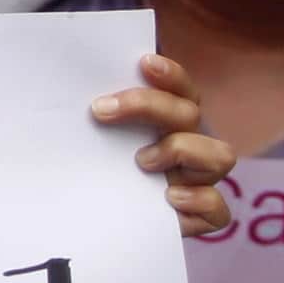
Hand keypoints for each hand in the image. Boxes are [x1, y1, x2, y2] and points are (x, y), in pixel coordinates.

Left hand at [94, 52, 235, 237]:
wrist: (90, 219)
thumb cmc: (91, 167)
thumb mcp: (88, 136)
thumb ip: (90, 112)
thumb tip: (63, 84)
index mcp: (167, 121)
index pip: (181, 88)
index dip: (171, 74)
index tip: (144, 63)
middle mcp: (188, 144)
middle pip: (190, 113)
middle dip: (149, 106)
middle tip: (102, 111)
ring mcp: (197, 180)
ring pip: (220, 155)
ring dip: (181, 150)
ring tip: (141, 161)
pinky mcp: (199, 216)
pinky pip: (218, 209)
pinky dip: (198, 201)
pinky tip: (168, 198)